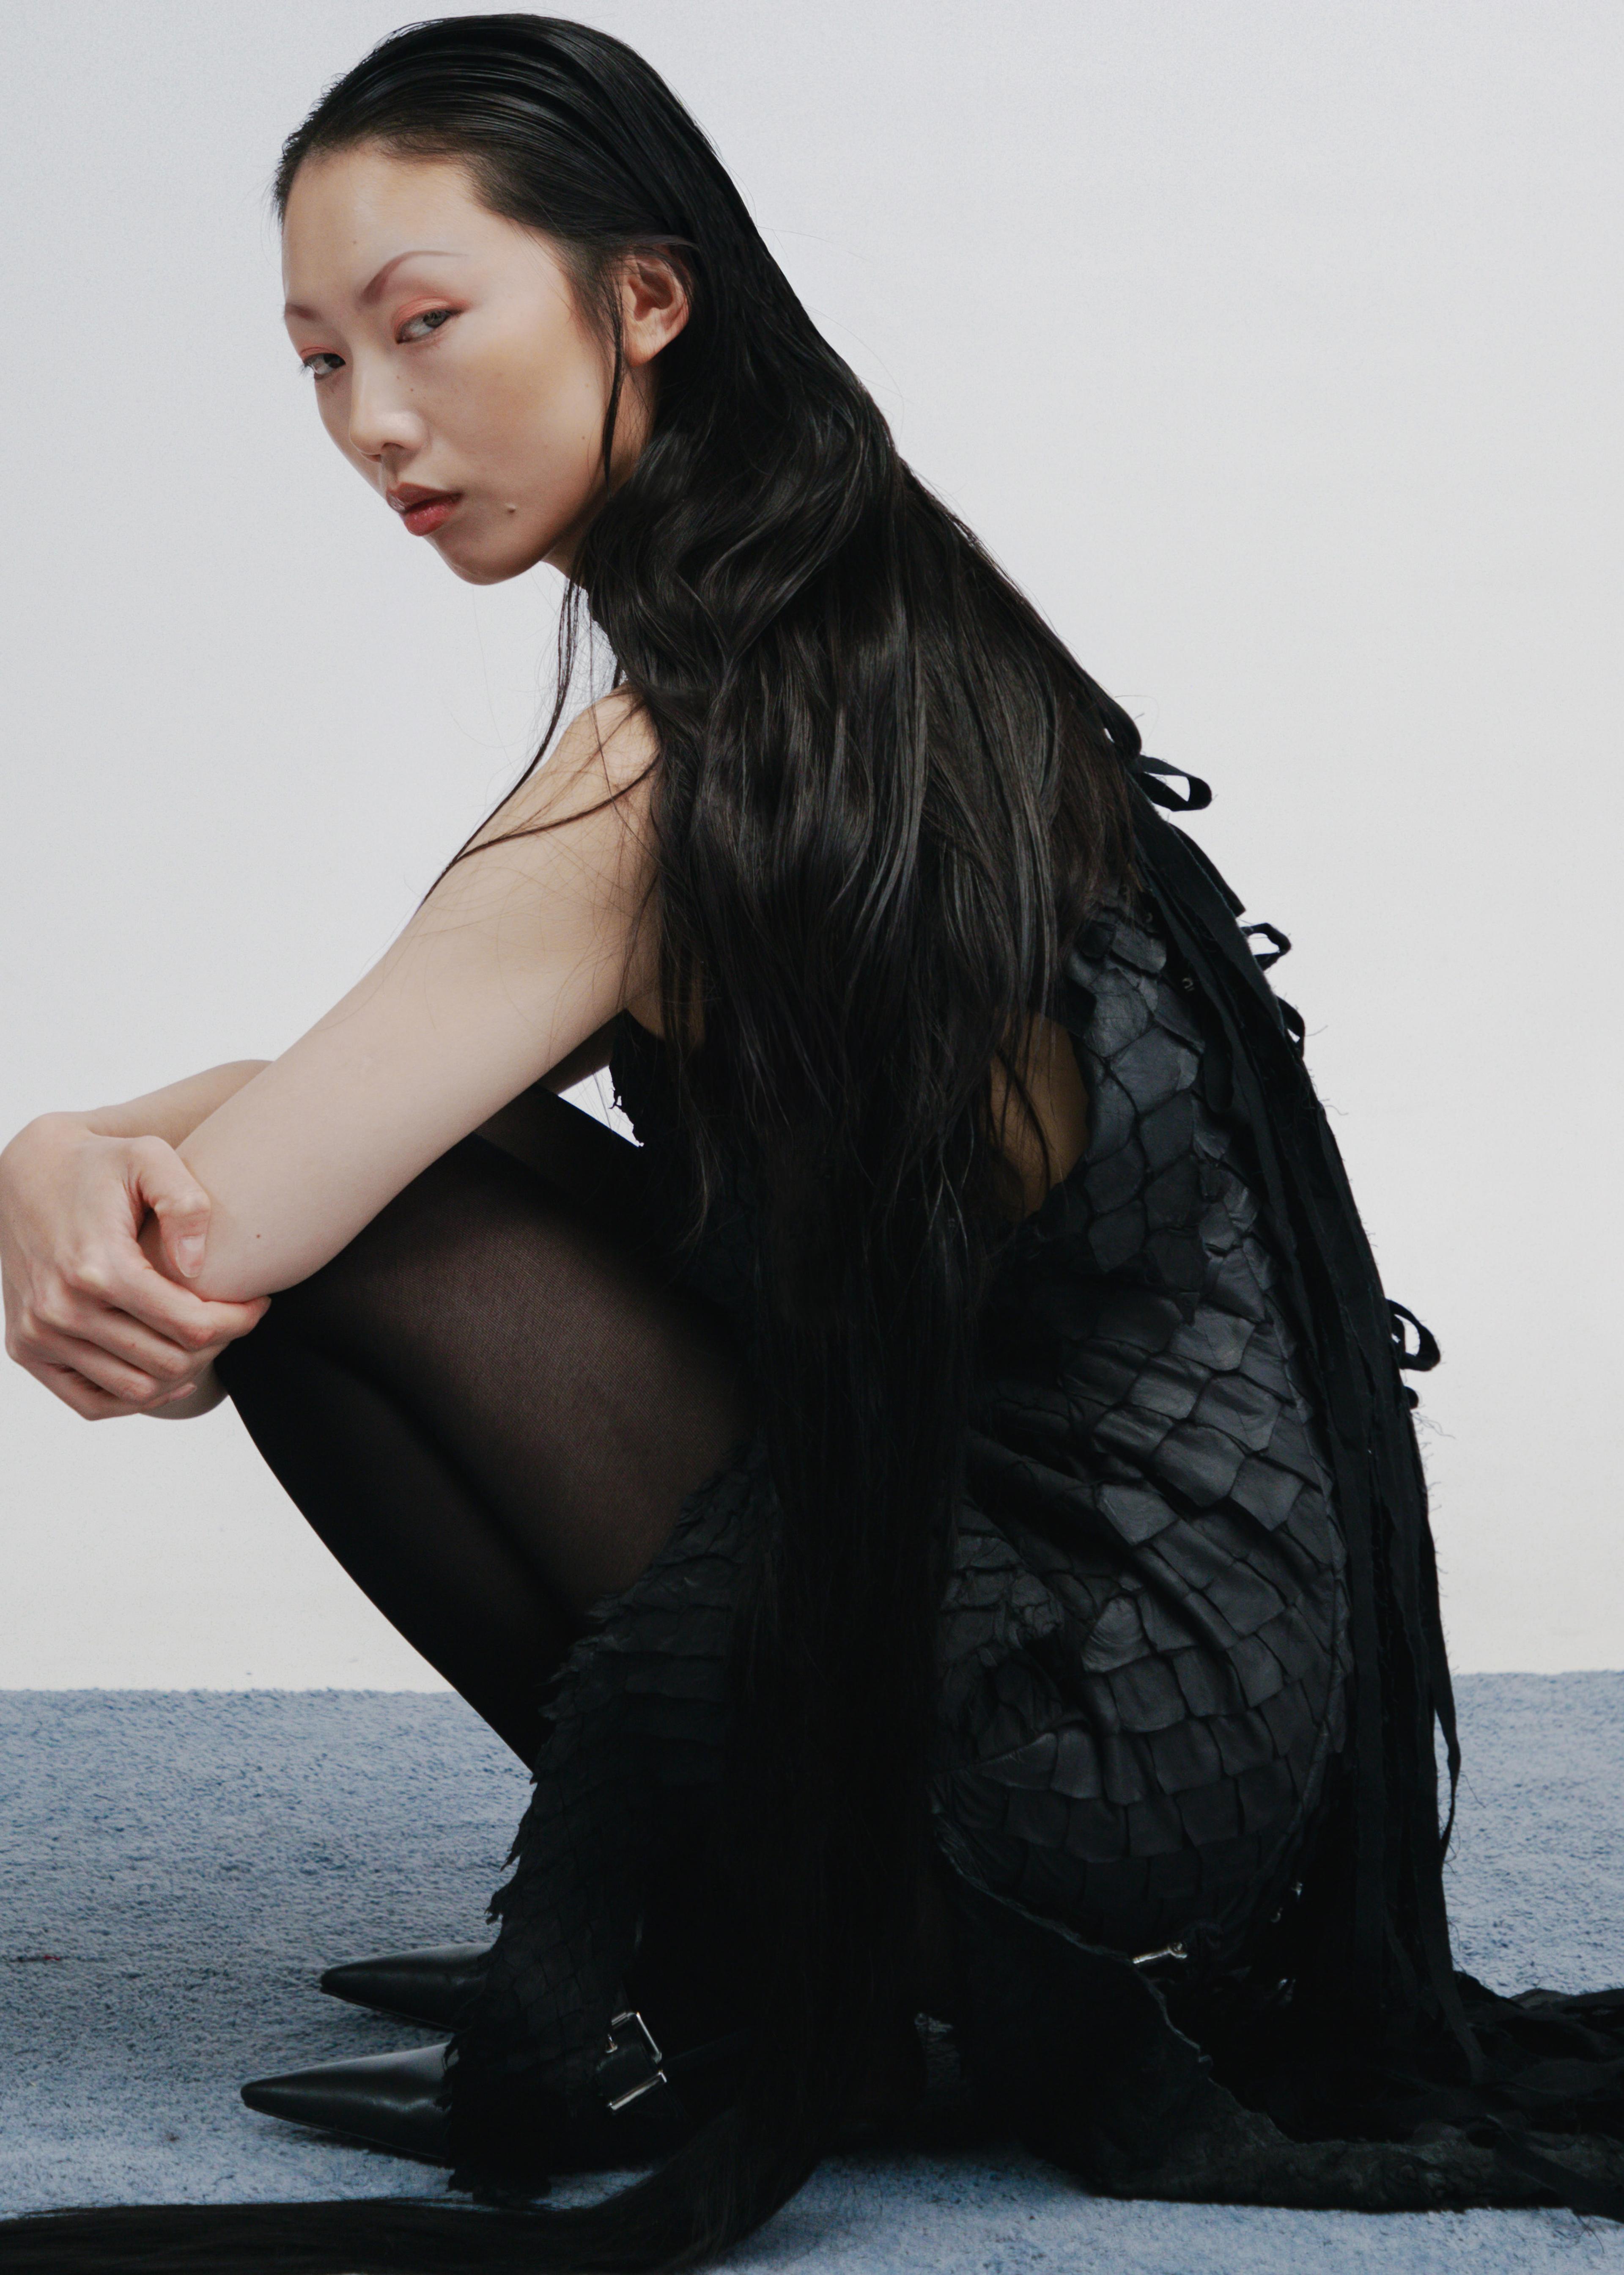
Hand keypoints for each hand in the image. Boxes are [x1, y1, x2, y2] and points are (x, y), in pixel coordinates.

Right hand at [0, 1116, 267, 1418]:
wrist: (26, 1174)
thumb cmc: (98, 1163)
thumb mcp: (149, 1155)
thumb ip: (185, 1200)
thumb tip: (197, 1266)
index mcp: (96, 1266)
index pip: (191, 1324)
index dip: (238, 1320)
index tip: (260, 1302)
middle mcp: (61, 1308)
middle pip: (169, 1362)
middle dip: (217, 1343)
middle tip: (233, 1317)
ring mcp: (39, 1333)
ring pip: (136, 1390)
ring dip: (183, 1372)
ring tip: (204, 1336)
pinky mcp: (26, 1347)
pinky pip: (91, 1403)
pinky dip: (136, 1397)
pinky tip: (167, 1371)